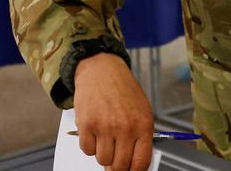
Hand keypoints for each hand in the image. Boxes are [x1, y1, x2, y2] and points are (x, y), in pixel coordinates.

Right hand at [73, 53, 153, 170]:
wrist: (102, 70)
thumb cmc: (123, 90)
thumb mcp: (142, 111)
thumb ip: (140, 137)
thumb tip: (134, 163)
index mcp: (143, 125)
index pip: (140, 163)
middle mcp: (125, 128)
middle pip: (119, 167)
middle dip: (117, 167)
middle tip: (115, 159)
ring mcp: (105, 127)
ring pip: (102, 160)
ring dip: (103, 154)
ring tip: (105, 139)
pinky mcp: (87, 124)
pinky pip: (87, 150)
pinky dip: (89, 146)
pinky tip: (94, 132)